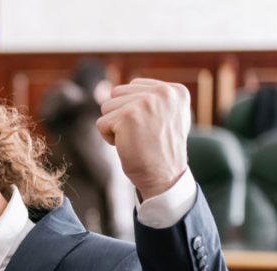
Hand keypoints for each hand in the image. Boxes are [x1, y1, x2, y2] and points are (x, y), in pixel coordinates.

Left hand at [96, 79, 190, 198]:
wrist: (165, 177)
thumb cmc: (160, 151)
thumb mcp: (165, 117)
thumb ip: (148, 99)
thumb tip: (112, 90)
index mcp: (175, 91)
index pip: (133, 86)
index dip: (133, 110)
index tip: (151, 128)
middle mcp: (163, 92)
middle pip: (117, 93)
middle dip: (121, 116)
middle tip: (142, 135)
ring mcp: (145, 102)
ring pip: (107, 107)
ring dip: (115, 127)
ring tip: (136, 139)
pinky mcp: (128, 115)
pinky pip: (101, 124)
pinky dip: (109, 139)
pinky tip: (128, 146)